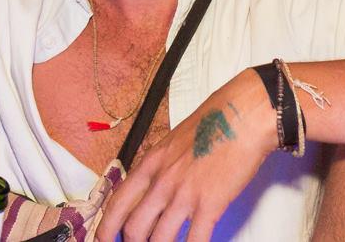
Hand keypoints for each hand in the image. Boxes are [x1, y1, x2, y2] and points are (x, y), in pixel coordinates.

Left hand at [99, 73, 276, 241]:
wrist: (241, 116)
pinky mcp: (210, 204)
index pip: (118, 202)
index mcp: (151, 163)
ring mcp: (184, 194)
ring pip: (159, 239)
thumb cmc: (212, 124)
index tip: (103, 238)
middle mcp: (162, 181)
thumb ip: (161, 167)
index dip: (107, 226)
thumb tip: (155, 188)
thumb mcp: (172, 143)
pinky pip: (194, 240)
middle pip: (134, 227)